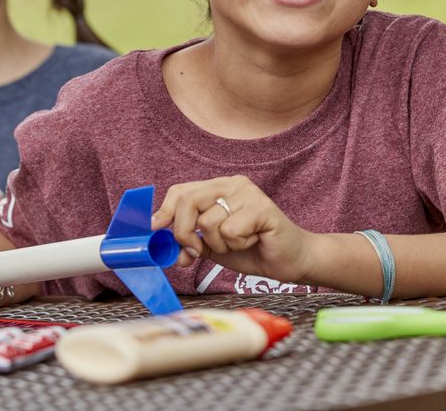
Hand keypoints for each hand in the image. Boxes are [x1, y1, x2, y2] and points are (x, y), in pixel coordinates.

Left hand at [152, 175, 316, 284]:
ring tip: (238, 242)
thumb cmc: (253, 249)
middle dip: (183, 233)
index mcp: (220, 187)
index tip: (155, 231)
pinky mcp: (262, 208)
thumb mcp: (213, 246)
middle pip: (188, 201)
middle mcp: (233, 184)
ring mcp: (248, 193)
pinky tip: (252, 240)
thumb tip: (163, 246)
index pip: (181, 190)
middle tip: (196, 250)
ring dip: (218, 244)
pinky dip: (236, 244)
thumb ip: (191, 242)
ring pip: (207, 222)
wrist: (289, 261)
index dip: (164, 211)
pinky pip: (229, 231)